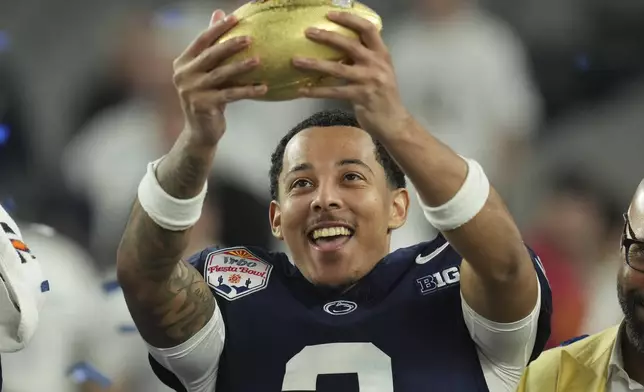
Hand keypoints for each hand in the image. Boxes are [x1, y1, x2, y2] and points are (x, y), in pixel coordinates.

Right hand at [173, 10, 266, 145]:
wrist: (200, 131)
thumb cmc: (207, 98)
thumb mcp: (206, 72)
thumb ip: (210, 46)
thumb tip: (218, 13)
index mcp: (182, 63)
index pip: (201, 41)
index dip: (216, 28)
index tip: (233, 18)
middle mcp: (183, 75)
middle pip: (211, 56)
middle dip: (231, 45)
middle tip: (250, 38)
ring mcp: (191, 91)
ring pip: (221, 74)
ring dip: (241, 67)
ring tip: (259, 60)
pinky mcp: (203, 105)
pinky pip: (230, 94)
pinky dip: (248, 90)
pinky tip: (263, 87)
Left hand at [292, 11, 409, 137]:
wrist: (394, 122)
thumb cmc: (383, 96)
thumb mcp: (380, 71)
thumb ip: (364, 59)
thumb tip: (339, 47)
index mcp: (382, 54)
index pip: (368, 29)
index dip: (349, 19)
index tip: (331, 15)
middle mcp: (376, 64)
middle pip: (349, 45)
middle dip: (327, 37)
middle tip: (308, 32)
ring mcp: (368, 80)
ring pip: (337, 68)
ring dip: (314, 64)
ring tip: (296, 61)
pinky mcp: (360, 96)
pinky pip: (333, 91)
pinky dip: (316, 91)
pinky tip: (302, 90)